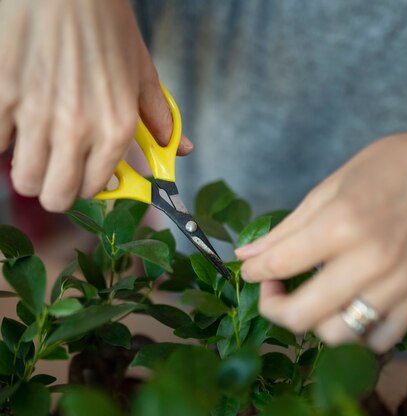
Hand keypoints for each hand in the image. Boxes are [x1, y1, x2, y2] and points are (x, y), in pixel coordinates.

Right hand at [0, 0, 192, 211]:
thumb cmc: (103, 21)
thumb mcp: (141, 70)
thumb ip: (158, 117)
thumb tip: (183, 149)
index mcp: (115, 129)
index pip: (92, 190)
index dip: (82, 184)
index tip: (77, 171)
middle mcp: (78, 130)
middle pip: (54, 198)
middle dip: (52, 188)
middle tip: (51, 167)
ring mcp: (38, 115)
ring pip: (23, 180)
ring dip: (27, 167)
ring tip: (33, 141)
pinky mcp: (4, 96)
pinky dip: (3, 138)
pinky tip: (15, 117)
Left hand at [236, 132, 406, 352]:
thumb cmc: (390, 168)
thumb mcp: (331, 188)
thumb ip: (287, 229)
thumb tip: (246, 256)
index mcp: (343, 224)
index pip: (280, 265)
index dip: (254, 272)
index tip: (252, 271)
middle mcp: (370, 261)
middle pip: (302, 315)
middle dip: (274, 309)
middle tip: (273, 292)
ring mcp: (398, 284)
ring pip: (339, 336)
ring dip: (315, 325)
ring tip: (311, 303)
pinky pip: (379, 340)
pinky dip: (357, 336)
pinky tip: (348, 313)